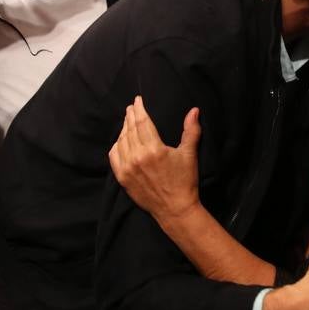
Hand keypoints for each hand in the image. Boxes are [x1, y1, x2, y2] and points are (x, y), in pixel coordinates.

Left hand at [108, 96, 200, 221]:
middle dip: (130, 116)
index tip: (138, 100)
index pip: (142, 122)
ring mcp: (128, 168)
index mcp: (154, 149)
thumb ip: (191, 130)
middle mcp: (137, 157)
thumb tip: (194, 110)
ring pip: (121, 141)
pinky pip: (114, 157)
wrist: (175, 209)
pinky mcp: (122, 178)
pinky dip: (116, 146)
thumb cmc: (184, 181)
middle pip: (130, 130)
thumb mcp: (189, 154)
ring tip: (127, 122)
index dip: (139, 109)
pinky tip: (120, 141)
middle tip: (131, 107)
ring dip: (123, 129)